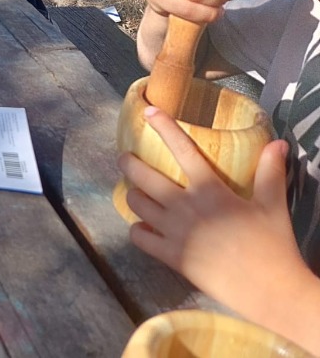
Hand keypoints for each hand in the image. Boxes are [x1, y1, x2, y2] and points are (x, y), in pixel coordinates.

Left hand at [120, 106, 306, 321]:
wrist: (271, 291)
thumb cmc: (274, 245)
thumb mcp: (273, 205)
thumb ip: (270, 172)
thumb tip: (277, 143)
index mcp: (210, 190)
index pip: (182, 150)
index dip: (164, 127)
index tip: (148, 111)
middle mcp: (186, 207)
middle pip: (143, 176)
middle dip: (128, 163)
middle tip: (125, 158)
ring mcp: (175, 232)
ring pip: (136, 203)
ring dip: (132, 194)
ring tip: (135, 191)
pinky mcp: (171, 256)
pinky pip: (139, 237)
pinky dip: (137, 229)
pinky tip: (142, 226)